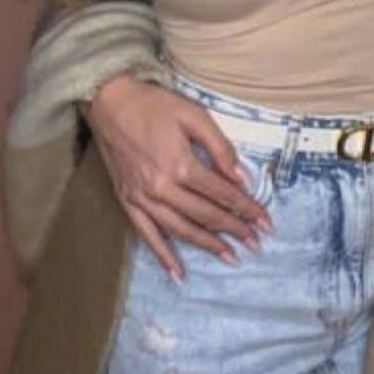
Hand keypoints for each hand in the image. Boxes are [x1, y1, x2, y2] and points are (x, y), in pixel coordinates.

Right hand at [81, 73, 272, 280]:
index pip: (221, 193)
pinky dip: (163, 255)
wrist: (109, 101)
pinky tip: (177, 272)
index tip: (264, 221)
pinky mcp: (126, 200)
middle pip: (204, 214)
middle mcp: (161, 187)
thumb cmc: (153, 104)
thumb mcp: (193, 115)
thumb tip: (241, 178)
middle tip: (255, 242)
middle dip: (233, 229)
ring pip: (180, 229)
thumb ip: (219, 147)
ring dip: (206, 245)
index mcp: (180, 165)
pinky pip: (147, 234)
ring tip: (229, 257)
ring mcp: (142, 197)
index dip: (245, 208)